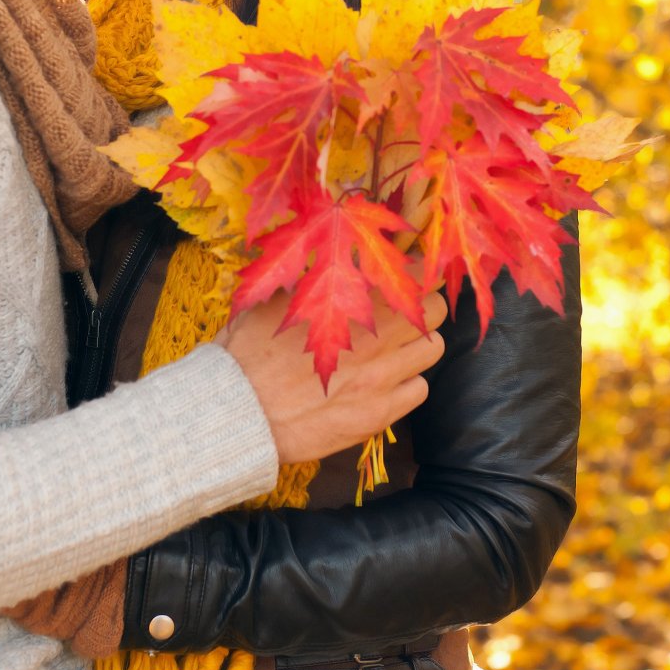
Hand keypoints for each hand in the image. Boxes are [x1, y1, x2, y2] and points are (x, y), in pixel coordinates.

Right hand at [222, 290, 447, 463]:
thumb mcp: (271, 299)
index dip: (413, 272)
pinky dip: (408, 384)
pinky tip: (386, 384)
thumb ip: (305, 277)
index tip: (405, 276)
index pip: (410, 272)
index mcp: (348, 298)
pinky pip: (420, 390)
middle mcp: (373, 333)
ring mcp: (379, 375)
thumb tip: (324, 257)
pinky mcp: (378, 412)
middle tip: (406, 312)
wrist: (235, 412)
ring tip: (398, 349)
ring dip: (419, 345)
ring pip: (434, 348)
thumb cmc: (244, 354)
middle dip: (422, 306)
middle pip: (433, 307)